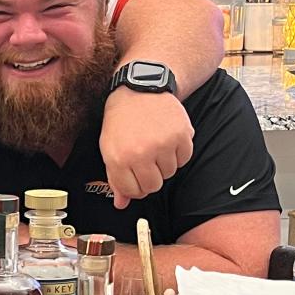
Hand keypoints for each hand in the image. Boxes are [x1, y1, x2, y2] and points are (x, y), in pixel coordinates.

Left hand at [99, 90, 193, 209]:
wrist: (139, 90)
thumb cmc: (121, 122)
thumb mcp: (109, 149)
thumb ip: (116, 179)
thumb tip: (122, 204)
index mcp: (119, 159)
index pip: (133, 192)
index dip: (134, 188)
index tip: (135, 178)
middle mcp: (142, 153)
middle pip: (153, 186)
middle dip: (150, 177)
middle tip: (145, 160)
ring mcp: (163, 144)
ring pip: (170, 173)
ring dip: (164, 163)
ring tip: (154, 145)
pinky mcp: (182, 135)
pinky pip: (185, 158)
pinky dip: (178, 153)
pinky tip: (167, 139)